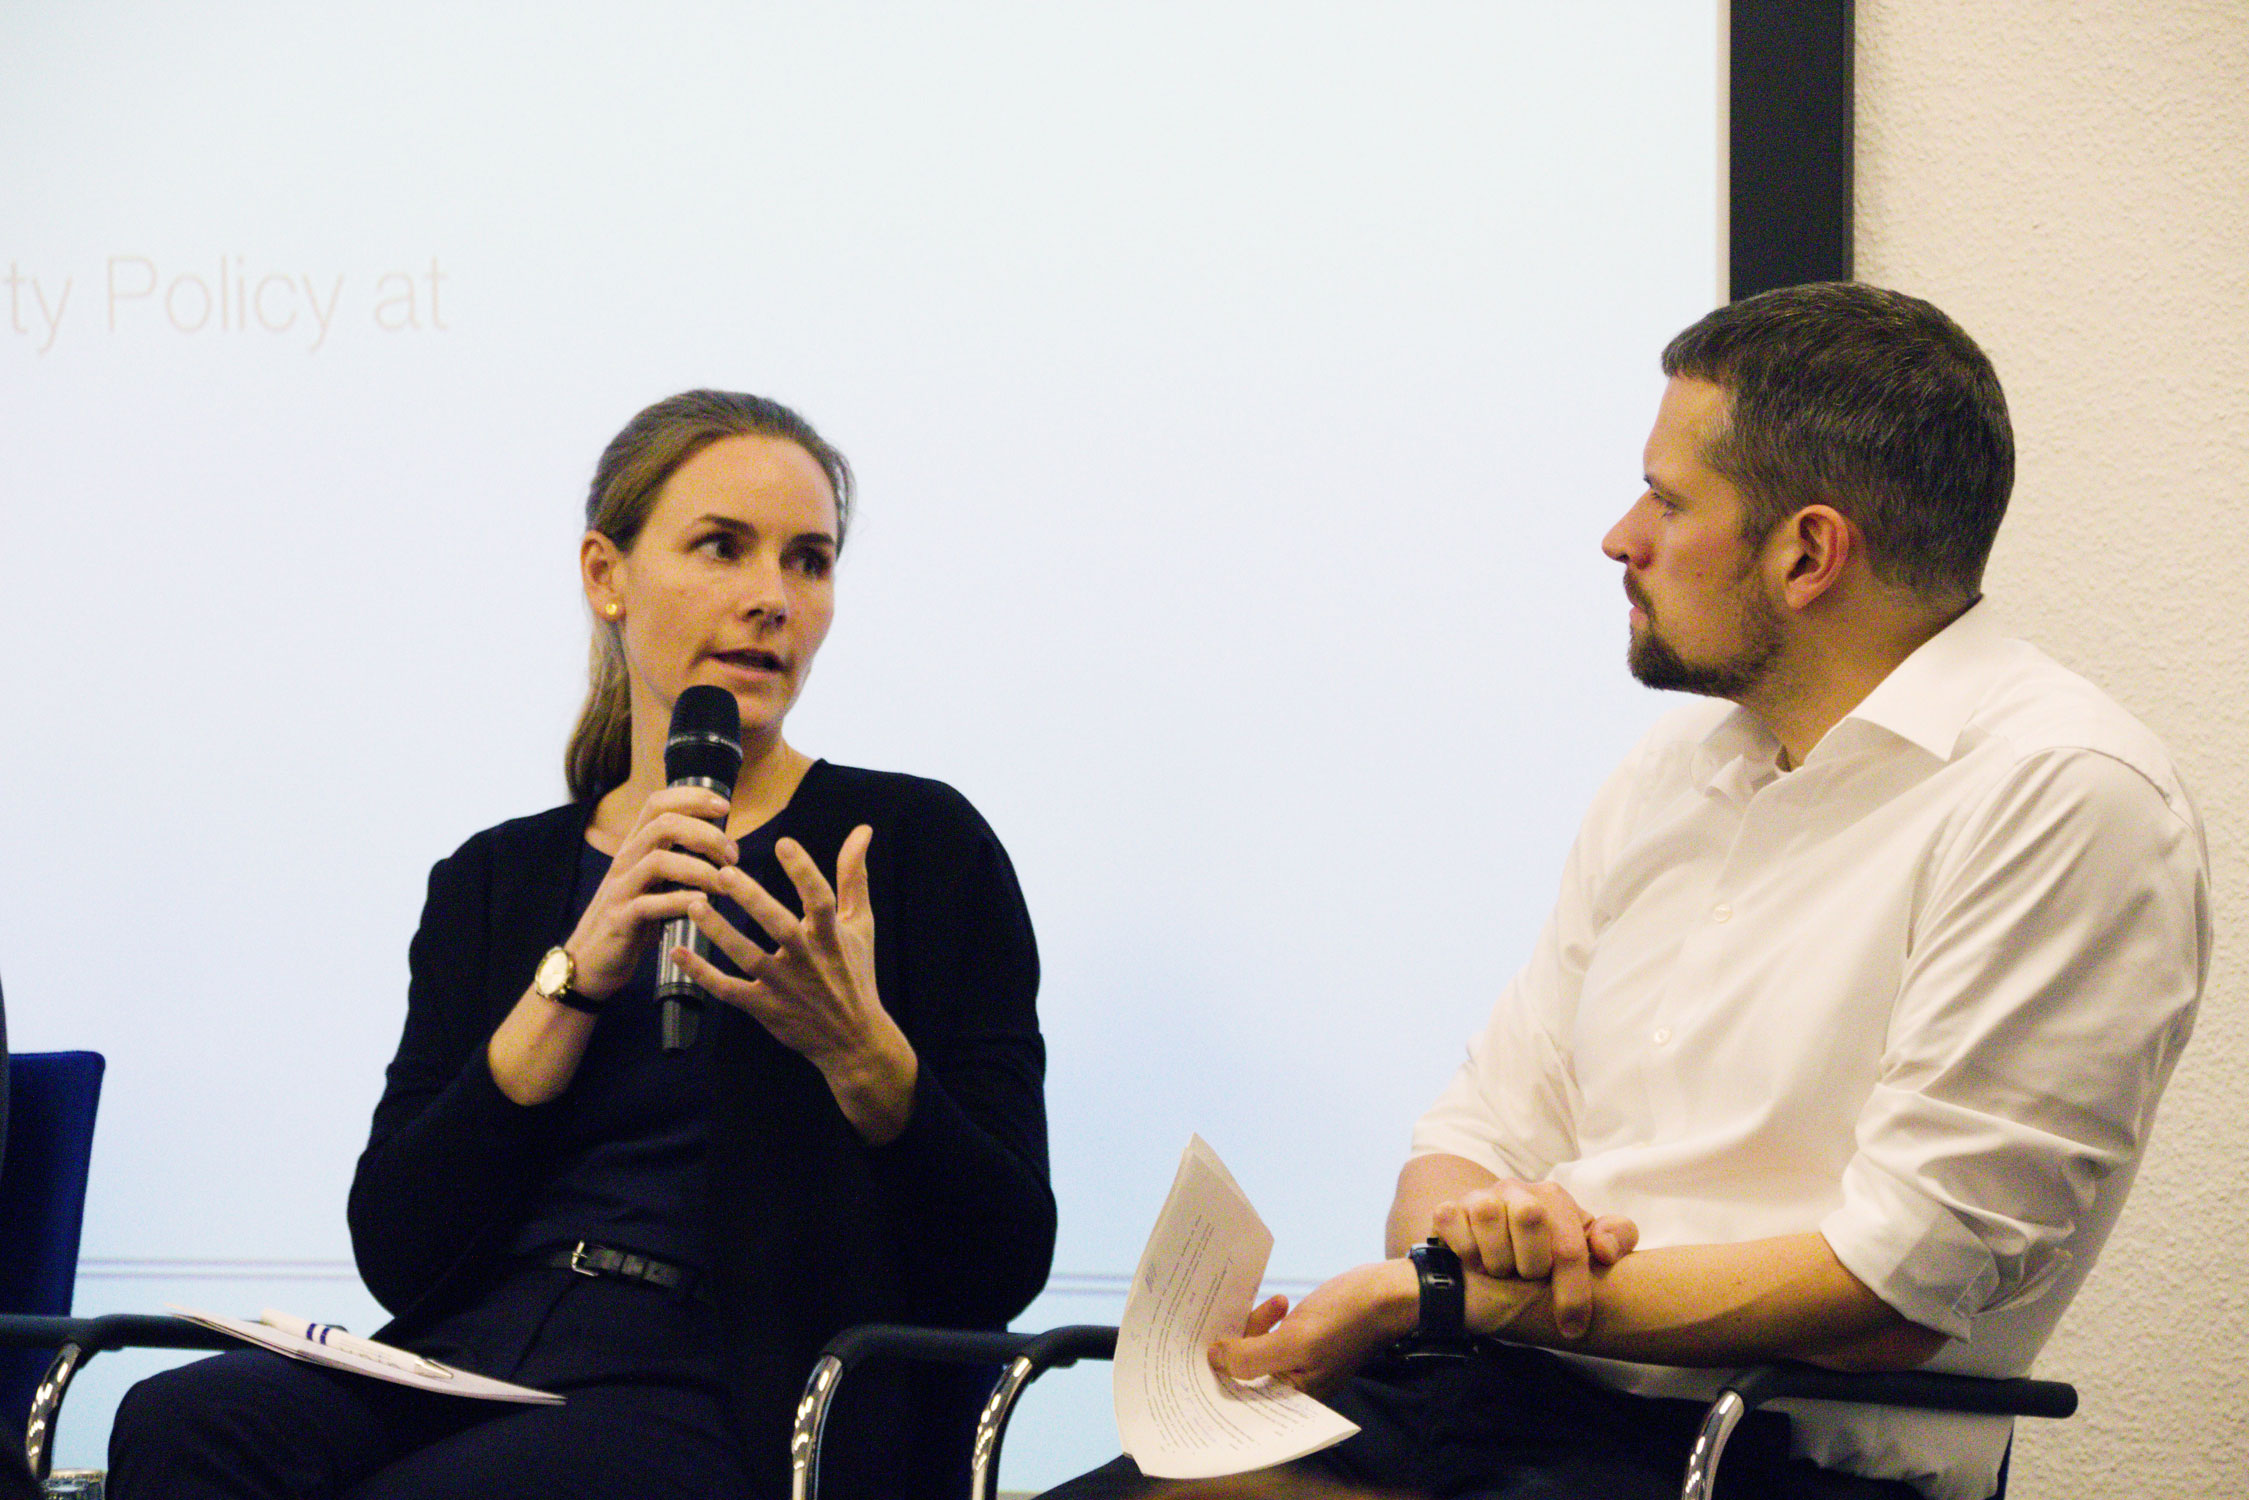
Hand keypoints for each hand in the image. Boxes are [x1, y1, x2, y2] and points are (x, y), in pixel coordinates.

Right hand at [564, 785, 739, 1001]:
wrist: (588, 962)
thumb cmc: (630, 919)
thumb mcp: (652, 882)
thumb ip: (676, 860)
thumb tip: (719, 845)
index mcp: (635, 848)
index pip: (658, 804)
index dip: (692, 797)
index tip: (724, 806)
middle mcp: (625, 861)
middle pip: (663, 824)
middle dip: (706, 834)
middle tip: (732, 855)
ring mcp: (620, 889)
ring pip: (658, 860)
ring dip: (700, 868)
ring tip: (725, 882)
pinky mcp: (620, 920)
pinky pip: (648, 904)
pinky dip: (679, 901)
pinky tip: (702, 904)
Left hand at [675, 825, 919, 1138]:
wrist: (853, 1040)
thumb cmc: (855, 972)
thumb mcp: (861, 923)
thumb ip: (855, 876)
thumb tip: (862, 829)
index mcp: (832, 936)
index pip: (820, 899)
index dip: (804, 872)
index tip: (783, 842)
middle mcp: (808, 960)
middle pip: (779, 927)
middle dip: (752, 900)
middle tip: (723, 872)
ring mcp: (784, 986)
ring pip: (748, 957)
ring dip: (719, 932)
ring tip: (694, 904)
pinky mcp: (764, 1008)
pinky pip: (728, 990)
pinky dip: (701, 974)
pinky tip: (677, 952)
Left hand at [1207, 1261, 1417, 1398]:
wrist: (1383, 1294)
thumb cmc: (1345, 1320)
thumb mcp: (1295, 1341)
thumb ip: (1253, 1356)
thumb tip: (1214, 1359)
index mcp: (1293, 1401)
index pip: (1243, 1401)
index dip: (1219, 1380)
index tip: (1196, 1355)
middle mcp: (1293, 1389)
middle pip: (1244, 1375)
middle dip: (1233, 1348)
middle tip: (1225, 1320)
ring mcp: (1297, 1366)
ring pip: (1254, 1352)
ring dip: (1254, 1326)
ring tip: (1274, 1304)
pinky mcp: (1299, 1344)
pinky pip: (1269, 1338)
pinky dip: (1267, 1320)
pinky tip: (1279, 1303)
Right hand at [1430, 1180, 1636, 1339]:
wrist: (1492, 1238)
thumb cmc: (1543, 1249)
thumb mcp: (1583, 1243)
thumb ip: (1615, 1237)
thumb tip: (1605, 1251)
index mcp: (1552, 1197)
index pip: (1570, 1242)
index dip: (1573, 1289)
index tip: (1573, 1325)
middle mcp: (1516, 1190)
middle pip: (1530, 1216)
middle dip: (1532, 1263)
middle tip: (1529, 1279)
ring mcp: (1480, 1196)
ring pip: (1488, 1215)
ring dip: (1497, 1258)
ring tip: (1502, 1272)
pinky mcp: (1448, 1208)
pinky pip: (1450, 1219)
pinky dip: (1464, 1248)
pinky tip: (1474, 1262)